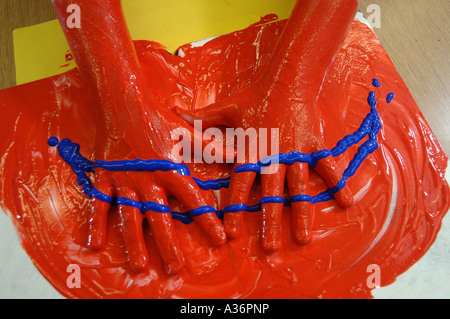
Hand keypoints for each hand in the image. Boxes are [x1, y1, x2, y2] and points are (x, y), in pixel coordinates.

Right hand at [52, 0, 225, 273]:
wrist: (124, 104)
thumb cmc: (159, 119)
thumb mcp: (187, 133)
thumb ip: (212, 147)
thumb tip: (238, 154)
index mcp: (171, 170)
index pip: (193, 200)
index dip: (207, 221)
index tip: (220, 240)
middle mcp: (148, 180)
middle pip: (160, 218)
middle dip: (169, 244)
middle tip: (177, 268)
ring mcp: (125, 181)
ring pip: (130, 218)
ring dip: (135, 243)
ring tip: (140, 266)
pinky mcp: (105, 178)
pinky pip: (100, 204)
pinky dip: (96, 224)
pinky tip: (95, 245)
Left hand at [177, 0, 357, 251]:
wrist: (286, 77)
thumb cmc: (254, 95)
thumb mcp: (225, 107)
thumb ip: (202, 118)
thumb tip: (174, 113)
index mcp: (249, 150)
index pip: (239, 185)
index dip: (235, 208)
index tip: (231, 233)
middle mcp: (271, 155)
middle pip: (269, 194)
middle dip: (269, 222)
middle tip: (269, 248)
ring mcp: (294, 151)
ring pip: (297, 187)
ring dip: (300, 213)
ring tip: (302, 238)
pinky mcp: (313, 144)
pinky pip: (326, 166)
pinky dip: (337, 182)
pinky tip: (346, 202)